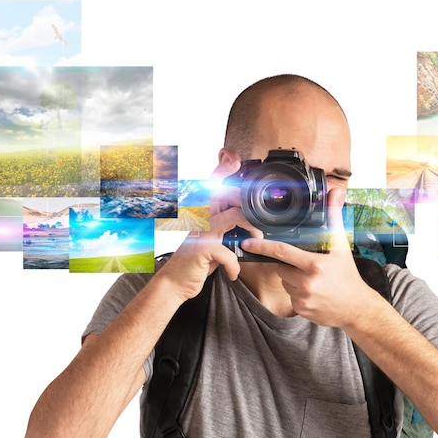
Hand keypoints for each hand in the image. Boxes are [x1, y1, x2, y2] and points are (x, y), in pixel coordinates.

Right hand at [156, 159, 261, 302]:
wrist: (176, 282)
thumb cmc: (198, 261)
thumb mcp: (214, 240)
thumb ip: (227, 228)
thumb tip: (251, 224)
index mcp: (204, 211)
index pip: (214, 183)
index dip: (223, 166)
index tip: (230, 155)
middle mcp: (201, 216)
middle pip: (229, 194)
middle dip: (251, 206)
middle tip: (260, 225)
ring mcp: (202, 230)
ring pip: (235, 216)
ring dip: (251, 231)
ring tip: (254, 242)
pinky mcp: (203, 248)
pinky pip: (230, 252)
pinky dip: (235, 265)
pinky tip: (233, 273)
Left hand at [240, 188, 375, 326]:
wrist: (356, 308)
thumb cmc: (348, 275)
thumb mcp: (342, 245)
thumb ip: (334, 217)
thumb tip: (336, 192)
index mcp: (314, 265)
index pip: (281, 252)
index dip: (262, 246)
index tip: (247, 243)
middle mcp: (307, 283)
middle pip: (281, 267)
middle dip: (288, 263)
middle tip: (306, 263)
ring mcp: (302, 298)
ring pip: (284, 281)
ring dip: (292, 277)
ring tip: (312, 277)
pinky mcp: (300, 309)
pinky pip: (290, 295)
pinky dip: (297, 291)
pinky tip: (313, 290)